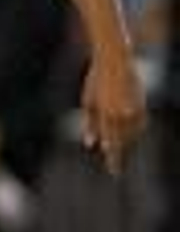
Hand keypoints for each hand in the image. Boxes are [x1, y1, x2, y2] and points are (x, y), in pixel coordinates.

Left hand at [80, 48, 146, 177]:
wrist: (115, 59)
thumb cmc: (96, 79)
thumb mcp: (88, 101)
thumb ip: (90, 123)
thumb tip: (91, 144)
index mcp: (107, 113)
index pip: (112, 142)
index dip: (113, 158)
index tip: (114, 172)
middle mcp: (123, 113)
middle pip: (123, 140)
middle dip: (118, 153)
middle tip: (115, 169)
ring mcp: (135, 108)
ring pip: (133, 133)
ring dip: (126, 141)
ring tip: (117, 148)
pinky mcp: (143, 103)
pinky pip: (141, 123)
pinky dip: (135, 129)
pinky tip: (131, 134)